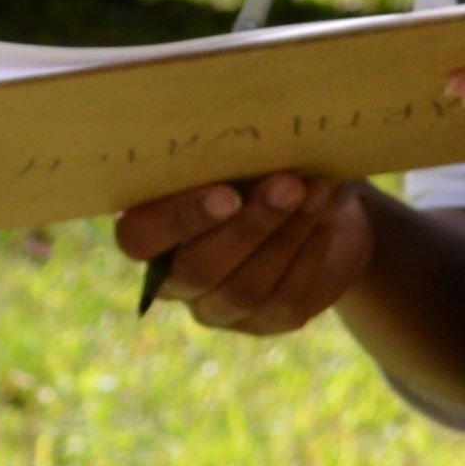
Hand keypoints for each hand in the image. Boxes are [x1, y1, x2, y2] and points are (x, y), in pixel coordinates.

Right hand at [109, 171, 372, 336]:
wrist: (309, 195)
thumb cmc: (255, 162)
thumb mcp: (233, 153)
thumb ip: (222, 157)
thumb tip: (246, 144)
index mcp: (148, 231)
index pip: (140, 239)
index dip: (180, 220)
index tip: (228, 194)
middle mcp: (175, 279)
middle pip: (198, 270)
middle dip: (248, 227)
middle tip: (287, 185)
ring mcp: (219, 308)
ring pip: (245, 288)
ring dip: (285, 236)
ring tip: (315, 192)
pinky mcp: (266, 321)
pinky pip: (286, 297)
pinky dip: (309, 252)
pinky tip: (325, 217)